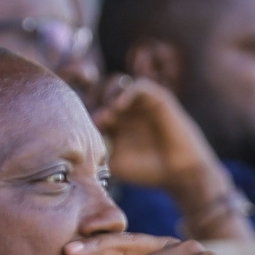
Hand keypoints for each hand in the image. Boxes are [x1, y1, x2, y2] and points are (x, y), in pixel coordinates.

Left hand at [91, 75, 252, 240]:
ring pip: (115, 82)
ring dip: (106, 95)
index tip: (75, 123)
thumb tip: (74, 136)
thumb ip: (95, 147)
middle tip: (93, 120)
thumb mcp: (113, 162)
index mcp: (111, 119)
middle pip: (98, 88)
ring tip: (107, 117)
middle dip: (91, 99)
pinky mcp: (157, 97)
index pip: (89, 102)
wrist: (179, 173)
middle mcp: (124, 106)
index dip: (81, 107)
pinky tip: (118, 108)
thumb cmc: (147, 170)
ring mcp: (139, 101)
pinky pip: (137, 85)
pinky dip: (126, 93)